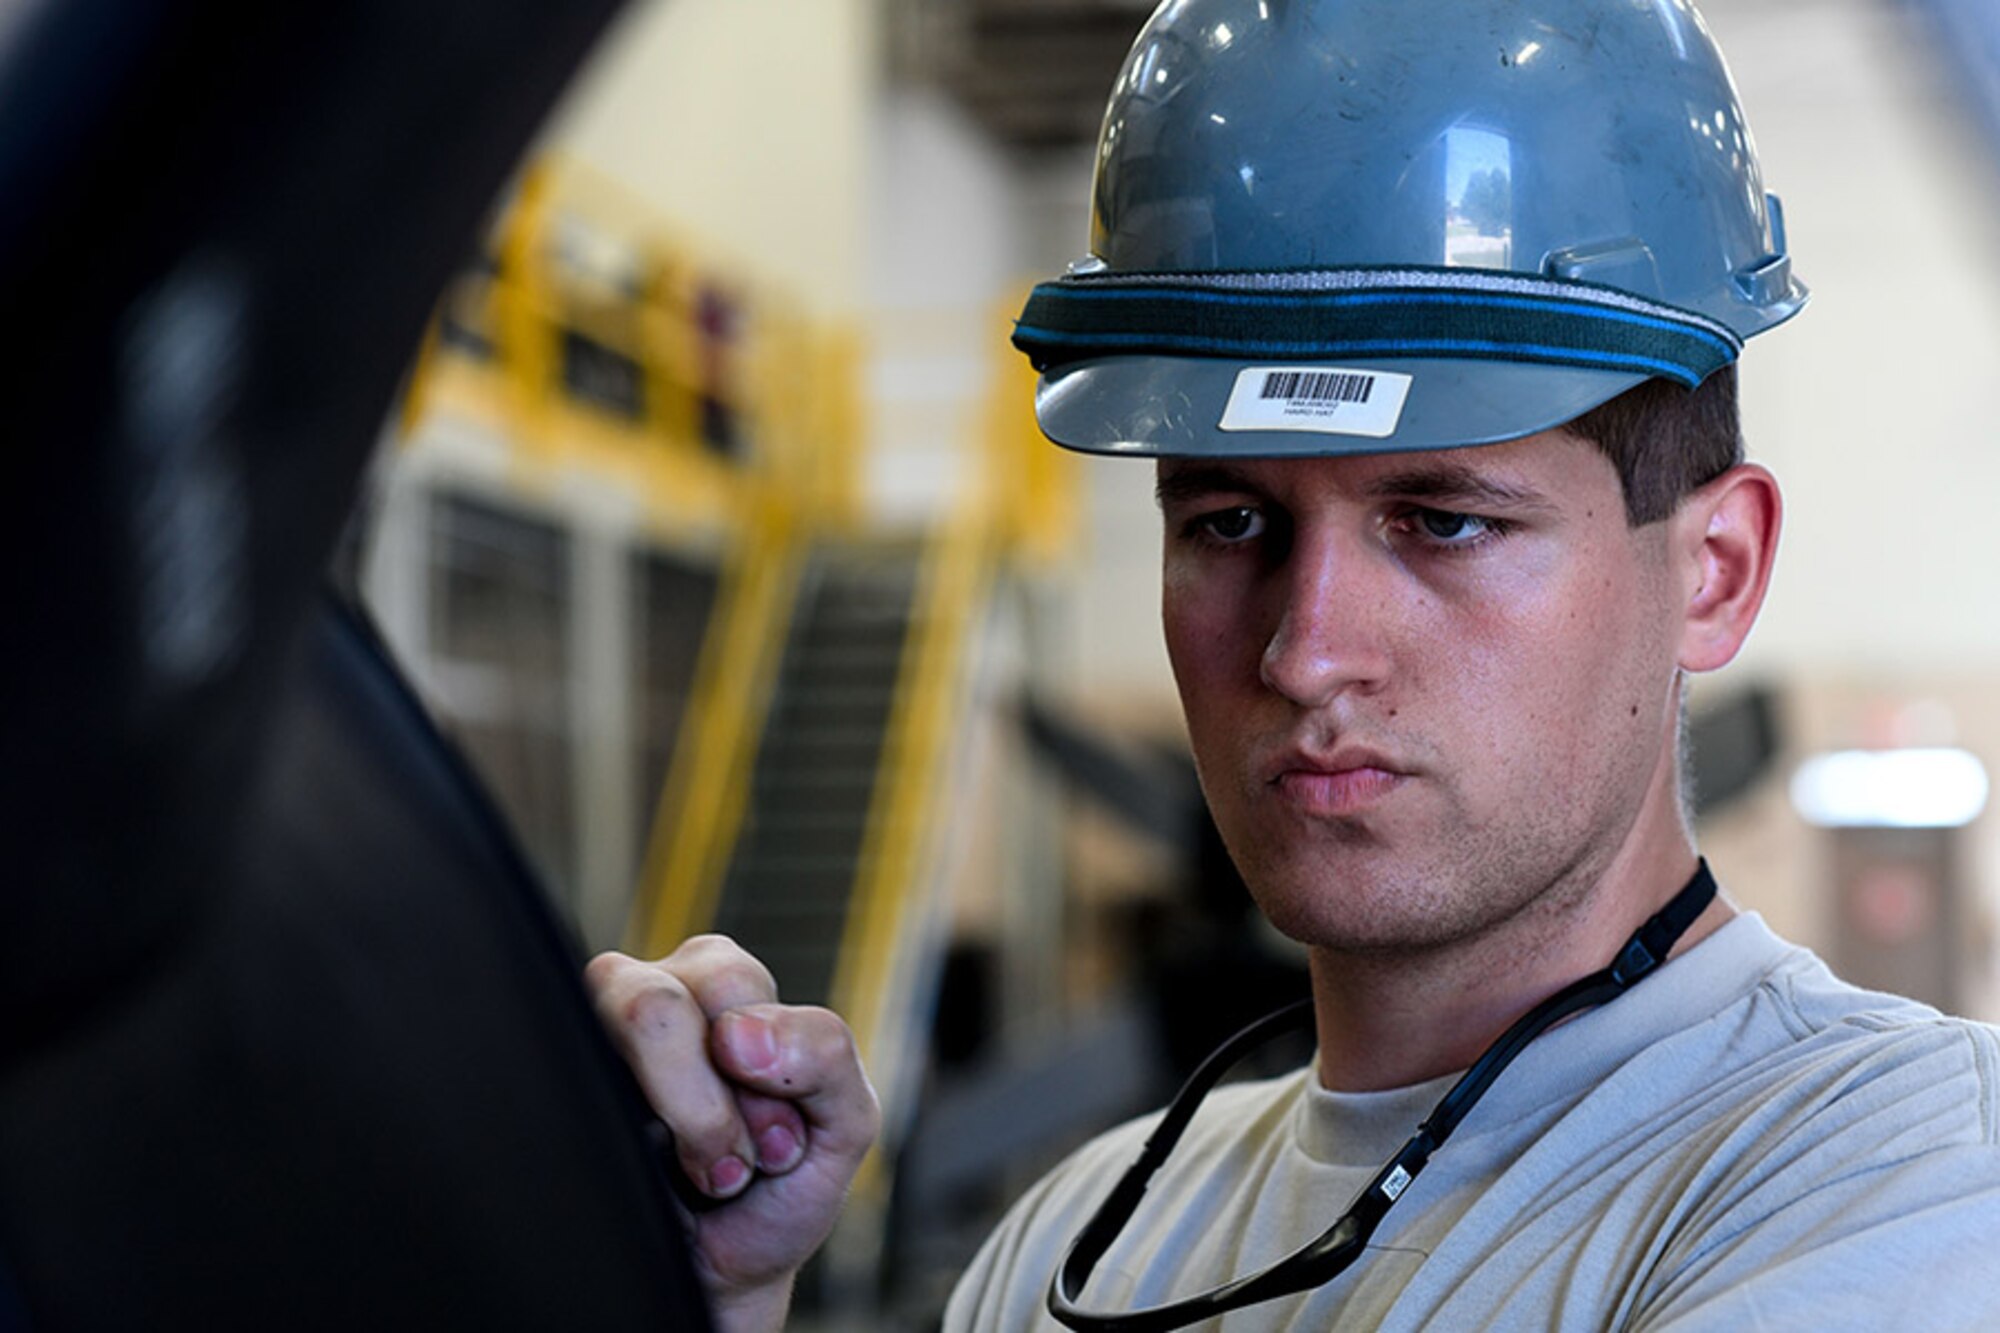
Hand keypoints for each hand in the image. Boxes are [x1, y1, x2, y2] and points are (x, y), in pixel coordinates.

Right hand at [586, 935, 880, 1332]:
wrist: (719, 1274)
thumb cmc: (777, 1188)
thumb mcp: (844, 1120)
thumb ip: (827, 1054)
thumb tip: (738, 1035)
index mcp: (721, 980)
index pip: (729, 983)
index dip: (764, 1069)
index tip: (775, 1137)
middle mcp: (650, 993)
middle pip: (657, 1007)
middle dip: (711, 1106)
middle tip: (736, 1159)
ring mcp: (593, 1044)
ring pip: (612, 1043)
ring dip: (677, 1126)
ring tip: (701, 1170)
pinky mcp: (556, 1094)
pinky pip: (574, 1097)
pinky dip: (627, 1152)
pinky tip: (650, 1170)